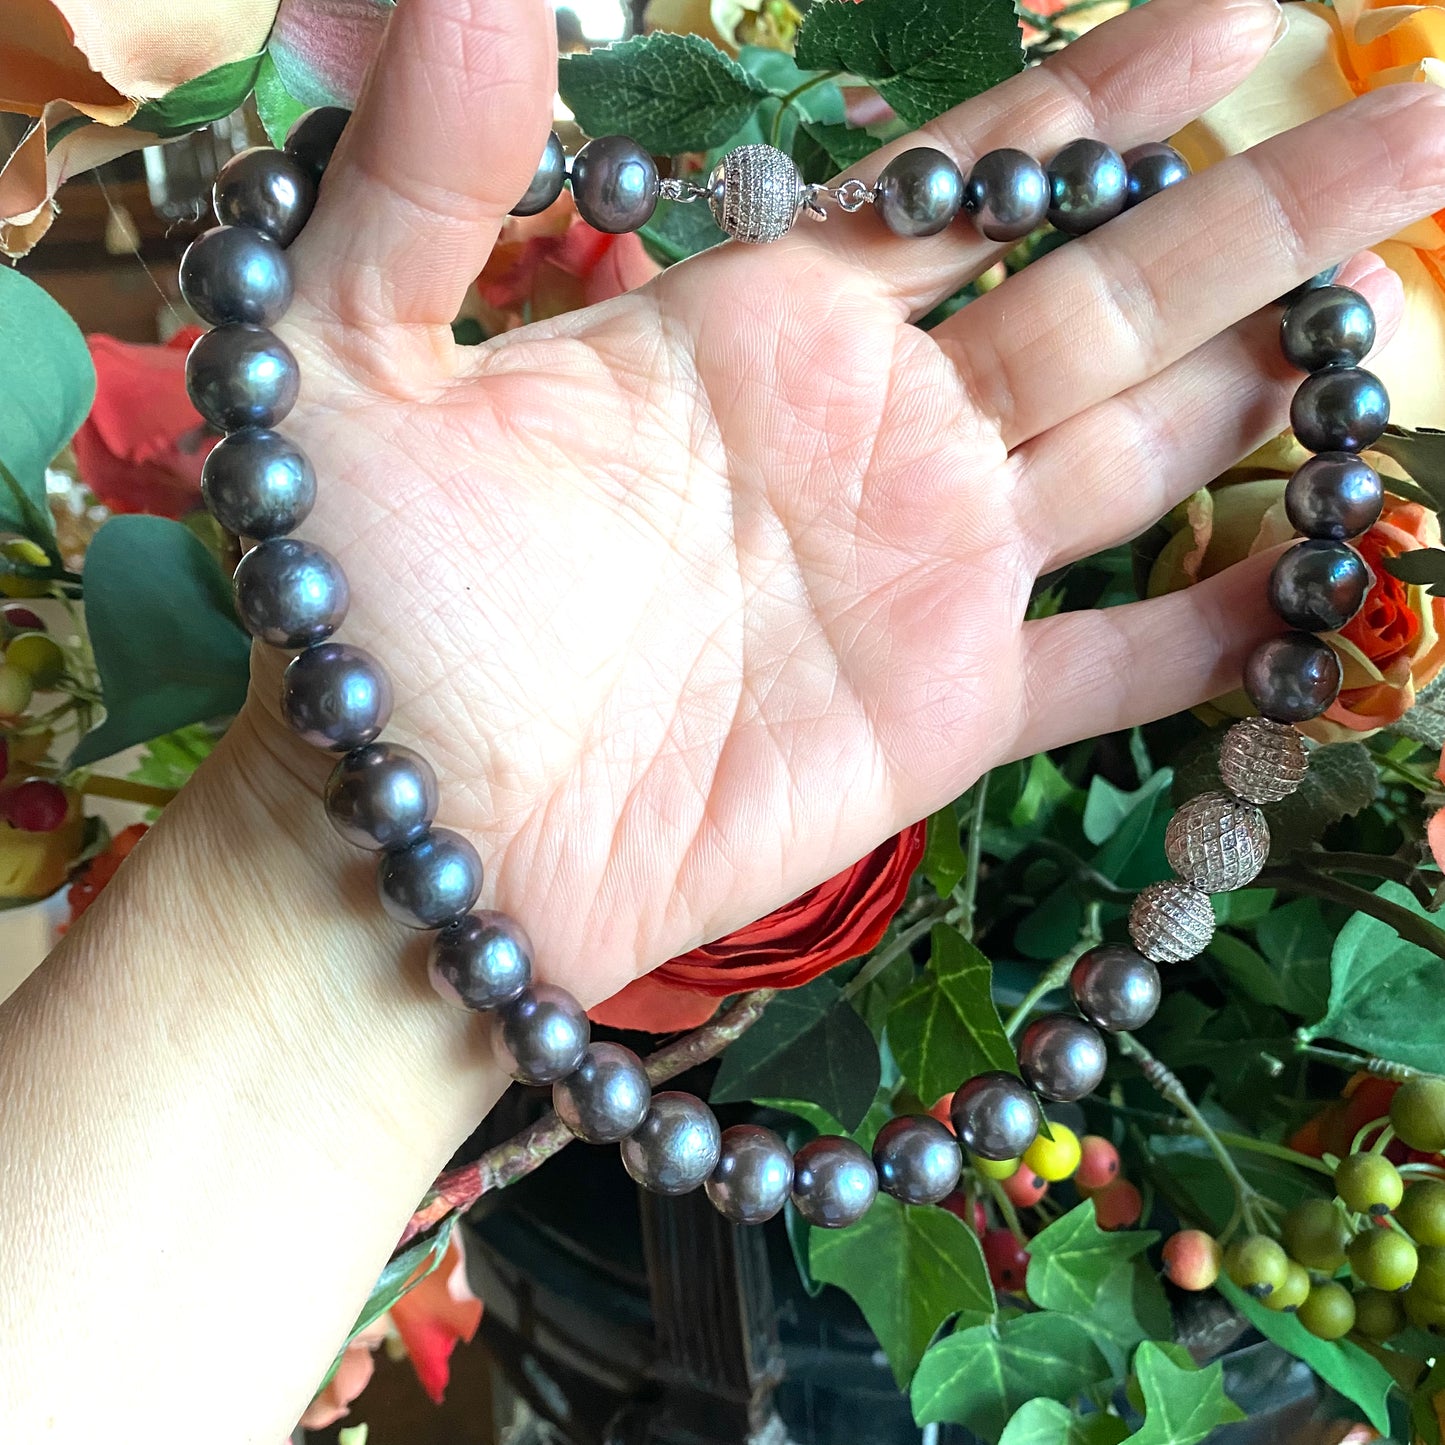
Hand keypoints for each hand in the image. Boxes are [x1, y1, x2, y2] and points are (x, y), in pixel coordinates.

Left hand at [260, 0, 1444, 1006]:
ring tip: (1402, 307)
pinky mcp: (945, 714)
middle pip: (1107, 288)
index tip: (1241, 5)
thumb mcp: (342, 370)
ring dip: (1272, 383)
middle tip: (1416, 114)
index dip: (1105, 93)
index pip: (963, 179)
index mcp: (755, 324)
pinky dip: (1220, 626)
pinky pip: (1118, 662)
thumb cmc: (373, 621)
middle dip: (1265, 206)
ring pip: (1145, 448)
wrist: (414, 848)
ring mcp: (922, 576)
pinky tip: (1331, 576)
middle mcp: (867, 433)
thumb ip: (421, 179)